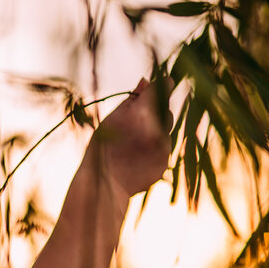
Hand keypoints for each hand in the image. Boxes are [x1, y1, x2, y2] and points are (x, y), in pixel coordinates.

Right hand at [90, 76, 173, 203]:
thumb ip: (132, 100)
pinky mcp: (165, 162)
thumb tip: (147, 81)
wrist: (104, 186)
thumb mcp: (111, 119)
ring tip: (133, 145)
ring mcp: (164, 148)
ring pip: (166, 132)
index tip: (159, 88)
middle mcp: (159, 129)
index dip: (161, 87)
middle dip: (155, 113)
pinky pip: (164, 149)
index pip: (163, 88)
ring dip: (155, 133)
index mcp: (144, 113)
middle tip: (136, 123)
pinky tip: (137, 158)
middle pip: (166, 111)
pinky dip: (153, 150)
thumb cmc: (102, 149)